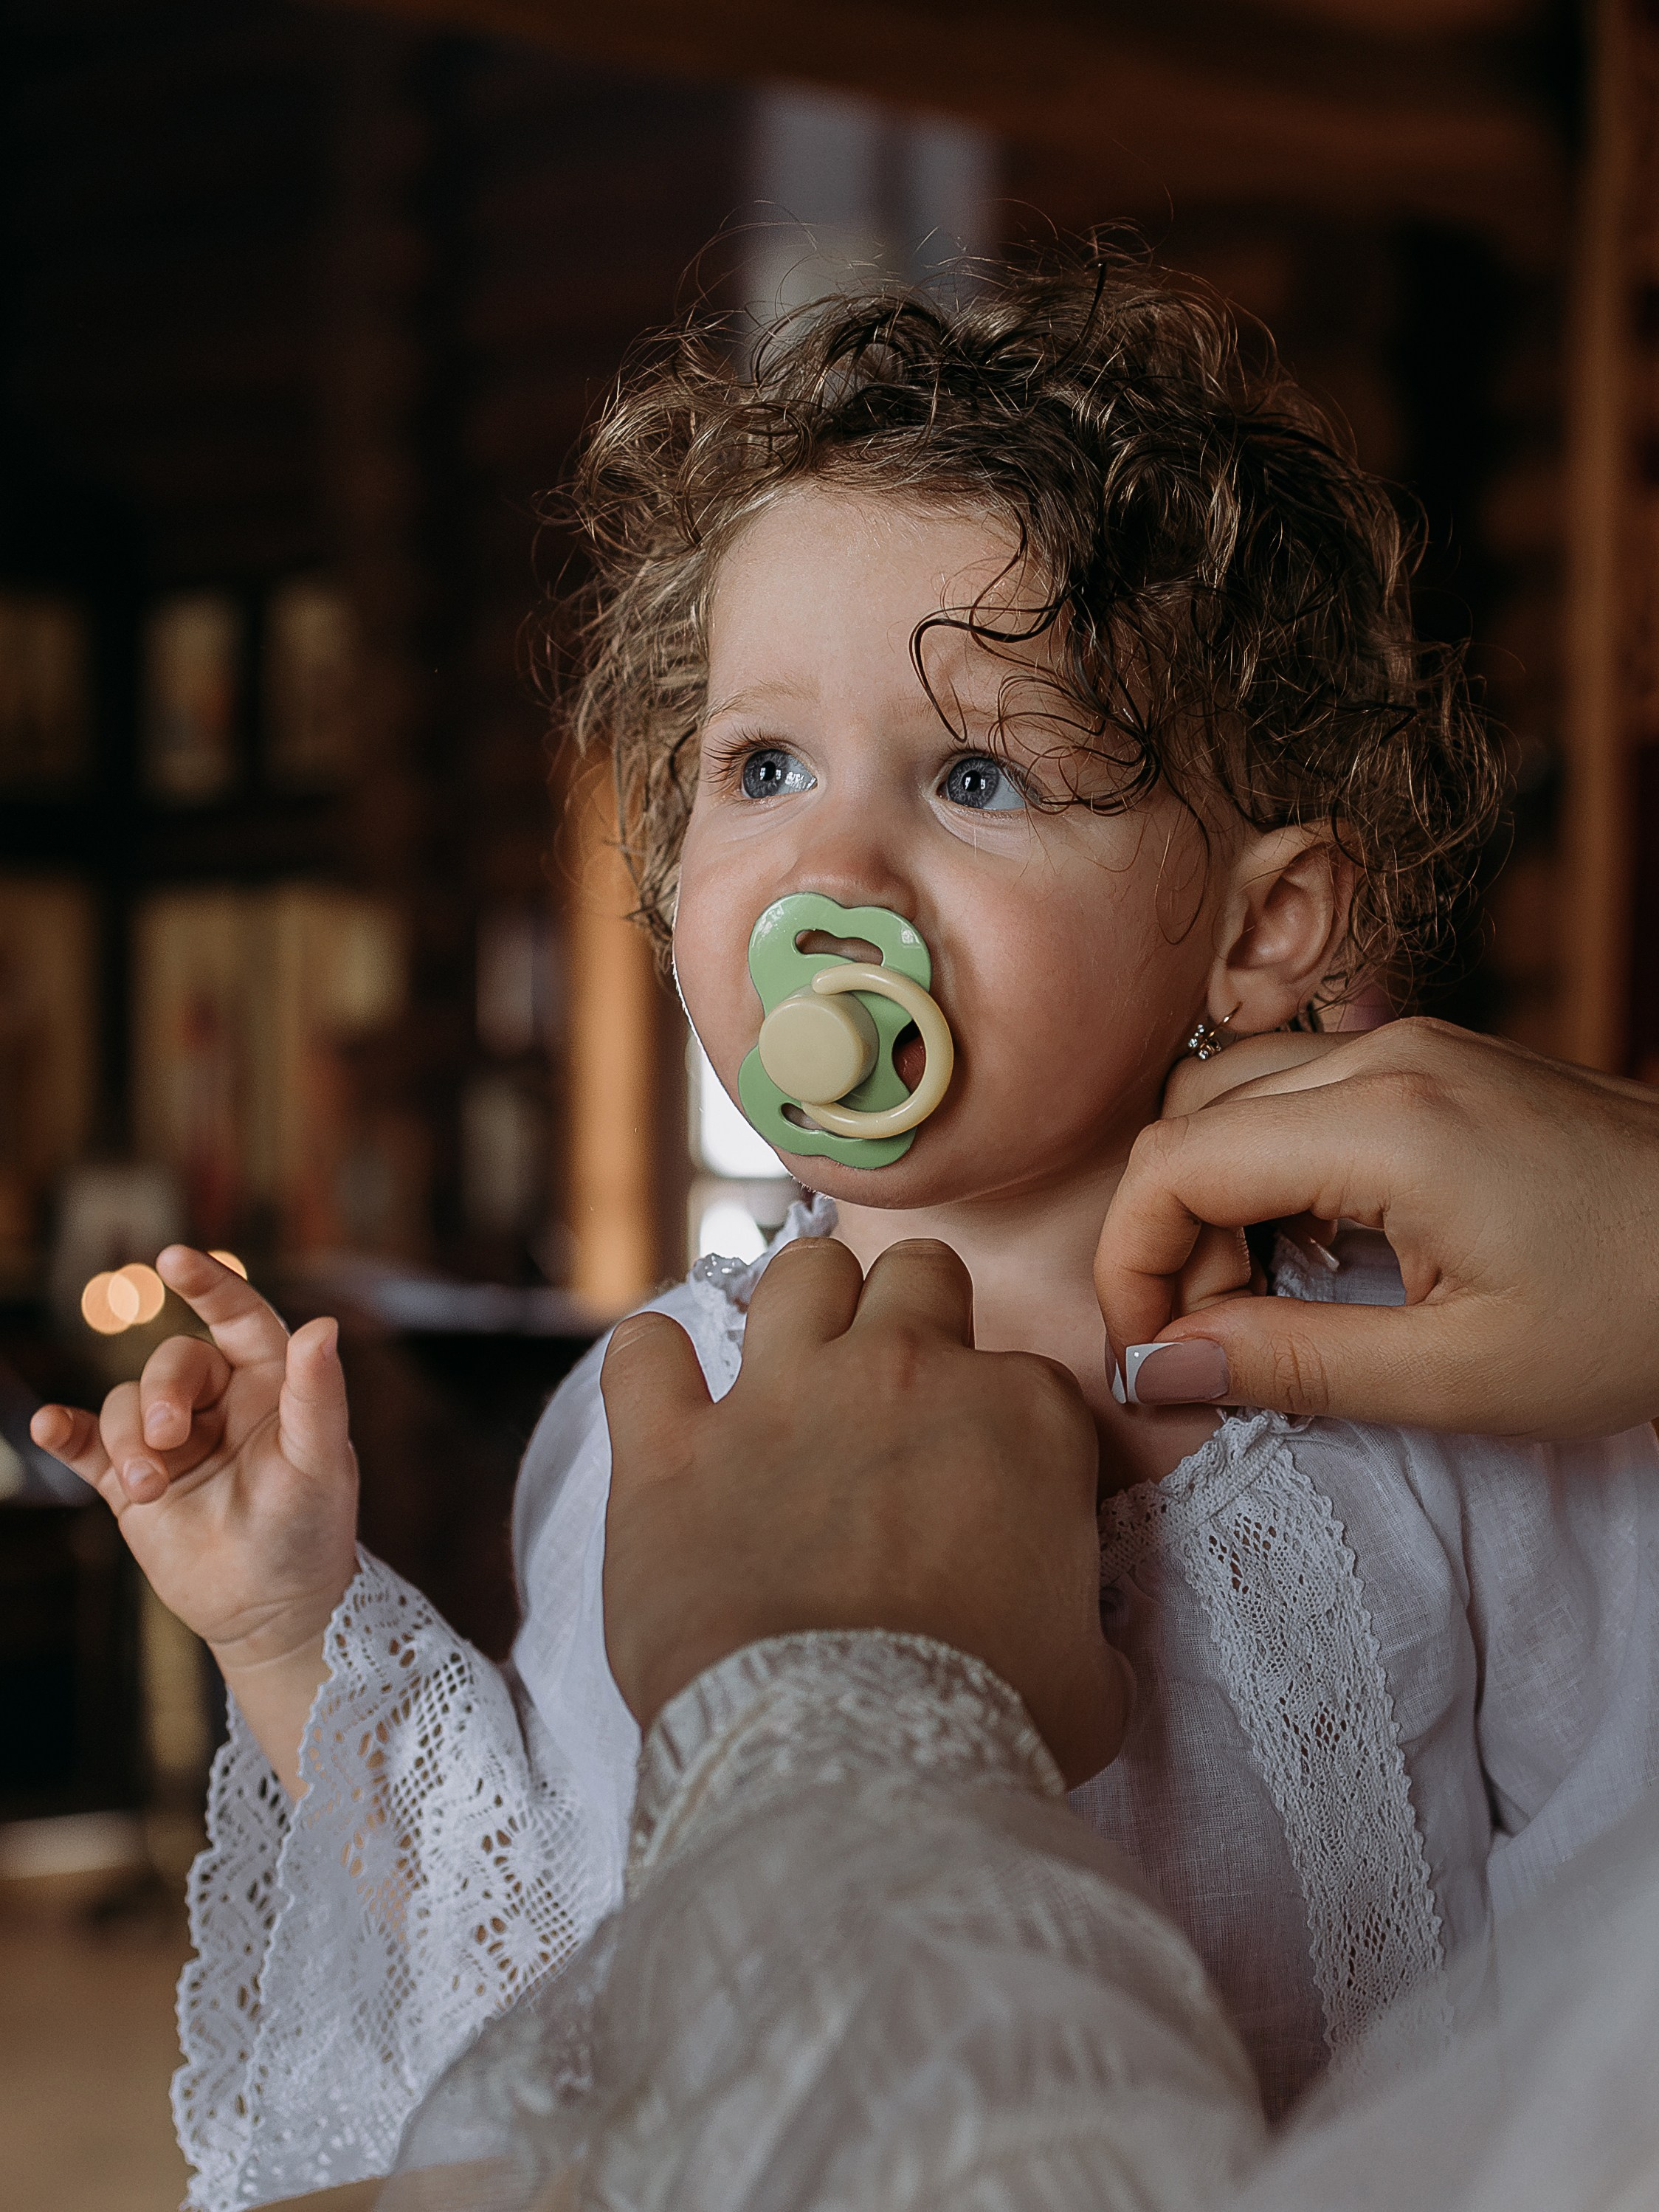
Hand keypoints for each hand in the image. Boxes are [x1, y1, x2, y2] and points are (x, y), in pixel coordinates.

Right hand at [30, 1246, 358, 1791]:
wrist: (274, 1608)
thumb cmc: (311, 1529)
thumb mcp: (319, 1462)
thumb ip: (317, 1396)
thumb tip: (323, 1324)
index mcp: (271, 1383)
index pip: (240, 1317)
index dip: (210, 1285)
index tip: (173, 1258)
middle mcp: (218, 1402)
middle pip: (172, 1364)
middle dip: (162, 1394)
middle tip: (169, 1440)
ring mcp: (171, 1440)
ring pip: (126, 1404)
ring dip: (128, 1438)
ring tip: (150, 1487)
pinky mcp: (130, 1482)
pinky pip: (86, 1444)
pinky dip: (64, 1432)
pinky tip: (47, 1426)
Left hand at [602, 1236, 1129, 1786]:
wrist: (849, 1763)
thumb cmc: (985, 1724)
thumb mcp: (1090, 1677)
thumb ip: (1084, 1629)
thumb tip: (1068, 1643)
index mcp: (1020, 1414)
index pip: (1023, 1376)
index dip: (1003, 1429)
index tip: (986, 1486)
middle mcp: (903, 1373)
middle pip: (916, 1276)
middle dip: (908, 1316)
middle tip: (893, 1395)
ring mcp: (781, 1397)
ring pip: (798, 1273)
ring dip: (799, 1310)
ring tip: (791, 1370)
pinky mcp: (673, 1447)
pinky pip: (643, 1353)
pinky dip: (651, 1365)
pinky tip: (664, 1396)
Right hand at [1094, 1019, 1658, 1437]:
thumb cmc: (1637, 1314)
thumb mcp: (1459, 1375)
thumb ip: (1289, 1364)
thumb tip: (1157, 1365)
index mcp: (1384, 1123)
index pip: (1172, 1166)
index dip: (1130, 1267)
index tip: (1150, 1357)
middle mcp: (1384, 1056)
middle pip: (1188, 1123)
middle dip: (1167, 1239)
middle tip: (1216, 1344)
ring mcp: (1414, 1045)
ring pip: (1233, 1098)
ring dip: (1214, 1201)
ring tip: (1268, 1302)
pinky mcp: (1438, 1059)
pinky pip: (1300, 1094)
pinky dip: (1270, 1171)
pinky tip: (1323, 1251)